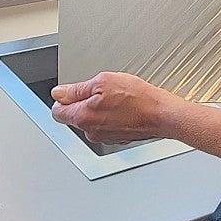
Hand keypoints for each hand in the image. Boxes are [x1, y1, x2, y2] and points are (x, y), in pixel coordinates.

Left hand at [50, 71, 183, 142]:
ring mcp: (104, 137)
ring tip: (116, 97)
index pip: (57, 112)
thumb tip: (59, 93)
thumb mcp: (102, 82)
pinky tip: (124, 106)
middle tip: (101, 90)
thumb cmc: (138, 99)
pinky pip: (106, 124)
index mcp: (82, 118)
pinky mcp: (117, 137)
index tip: (73, 90)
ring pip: (92, 119)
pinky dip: (111, 115)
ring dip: (99, 107)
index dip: (63, 98)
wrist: (162, 114)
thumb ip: (76, 89)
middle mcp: (91, 132)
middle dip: (83, 101)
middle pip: (74, 115)